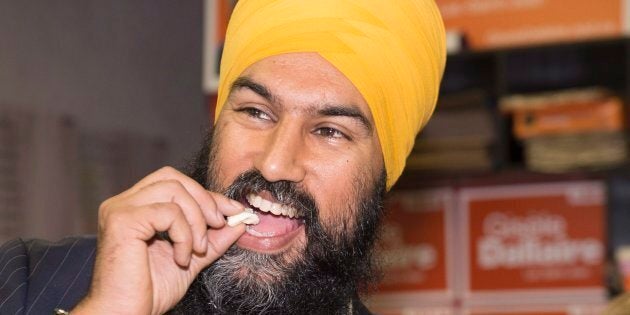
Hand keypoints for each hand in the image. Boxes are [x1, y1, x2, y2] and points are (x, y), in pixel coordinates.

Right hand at [72, 167, 245, 314]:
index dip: (207, 195)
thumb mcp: (191, 258)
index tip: (233, 211)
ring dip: (196, 220)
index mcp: (136, 207)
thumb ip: (212, 238)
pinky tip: (181, 258)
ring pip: (173, 190)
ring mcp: (120, 210)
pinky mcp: (122, 221)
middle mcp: (123, 203)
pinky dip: (184, 234)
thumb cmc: (150, 292)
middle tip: (219, 225)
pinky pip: (168, 213)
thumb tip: (239, 220)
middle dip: (204, 200)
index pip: (175, 184)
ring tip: (197, 249)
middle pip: (173, 178)